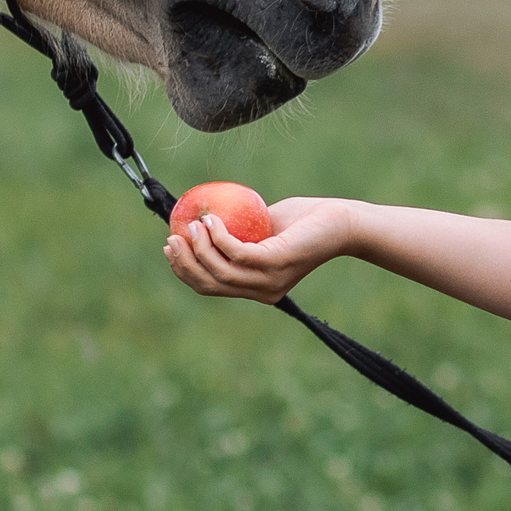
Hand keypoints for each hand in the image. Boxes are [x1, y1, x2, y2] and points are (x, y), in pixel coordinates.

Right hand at [164, 196, 357, 302]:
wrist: (340, 222)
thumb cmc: (304, 221)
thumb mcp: (264, 229)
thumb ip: (239, 232)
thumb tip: (203, 219)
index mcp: (257, 289)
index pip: (211, 287)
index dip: (185, 271)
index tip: (170, 247)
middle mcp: (262, 291)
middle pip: (209, 284)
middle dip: (184, 263)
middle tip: (172, 237)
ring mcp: (269, 280)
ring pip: (219, 271)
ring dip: (199, 247)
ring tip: (194, 223)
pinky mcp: (276, 263)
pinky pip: (236, 253)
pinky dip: (218, 236)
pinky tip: (212, 220)